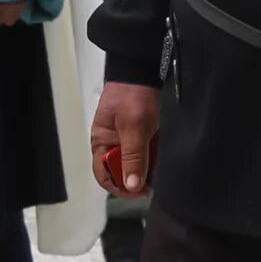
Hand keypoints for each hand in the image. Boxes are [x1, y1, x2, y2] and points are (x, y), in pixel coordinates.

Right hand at [91, 81, 158, 196]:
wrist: (145, 70)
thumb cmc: (132, 93)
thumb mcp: (133, 128)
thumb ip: (132, 157)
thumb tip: (131, 185)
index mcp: (100, 143)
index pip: (105, 176)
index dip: (121, 187)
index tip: (139, 191)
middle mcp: (112, 144)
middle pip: (122, 172)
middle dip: (137, 177)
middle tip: (153, 180)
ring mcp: (127, 139)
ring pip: (137, 164)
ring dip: (148, 166)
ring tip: (157, 161)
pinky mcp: (141, 134)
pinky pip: (147, 152)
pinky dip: (154, 154)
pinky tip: (159, 149)